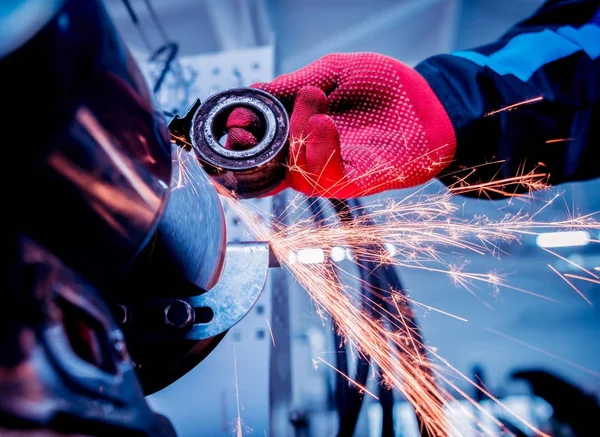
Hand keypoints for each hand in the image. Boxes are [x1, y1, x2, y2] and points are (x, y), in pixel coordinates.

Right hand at [226, 53, 455, 197]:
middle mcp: (312, 154)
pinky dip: (321, 154)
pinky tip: (325, 123)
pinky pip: (330, 179)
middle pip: (271, 164)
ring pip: (297, 174)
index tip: (236, 119)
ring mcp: (334, 170)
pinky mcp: (359, 180)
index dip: (242, 135)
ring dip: (296, 140)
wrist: (430, 99)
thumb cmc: (385, 85)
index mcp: (301, 129)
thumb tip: (255, 90)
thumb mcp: (334, 72)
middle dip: (254, 146)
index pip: (262, 142)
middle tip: (256, 120)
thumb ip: (296, 83)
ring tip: (314, 105)